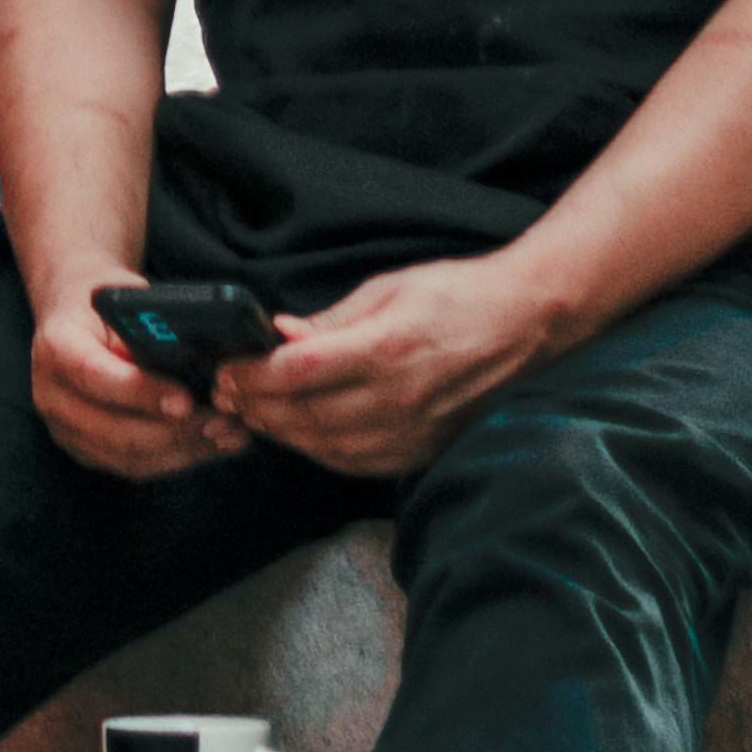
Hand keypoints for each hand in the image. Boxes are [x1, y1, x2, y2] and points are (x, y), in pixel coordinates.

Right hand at [29, 282, 226, 487]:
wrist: (72, 316)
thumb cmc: (105, 305)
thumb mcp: (122, 299)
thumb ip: (149, 330)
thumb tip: (199, 363)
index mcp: (56, 349)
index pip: (94, 376)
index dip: (140, 392)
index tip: (186, 400)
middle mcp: (53, 397)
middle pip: (115, 430)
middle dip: (176, 432)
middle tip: (223, 422)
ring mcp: (66, 431)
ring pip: (129, 457)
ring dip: (185, 451)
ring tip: (229, 436)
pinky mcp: (88, 451)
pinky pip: (135, 466)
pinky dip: (178, 458)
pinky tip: (212, 444)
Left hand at [213, 249, 545, 479]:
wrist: (523, 324)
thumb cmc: (456, 295)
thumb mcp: (387, 289)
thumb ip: (330, 321)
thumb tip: (280, 335)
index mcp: (384, 349)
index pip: (297, 372)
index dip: (252, 376)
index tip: (227, 370)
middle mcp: (396, 398)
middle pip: (303, 415)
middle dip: (256, 406)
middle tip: (229, 394)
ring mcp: (410, 431)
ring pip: (324, 446)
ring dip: (282, 433)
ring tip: (256, 413)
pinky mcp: (421, 450)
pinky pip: (355, 463)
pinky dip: (320, 451)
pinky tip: (302, 434)